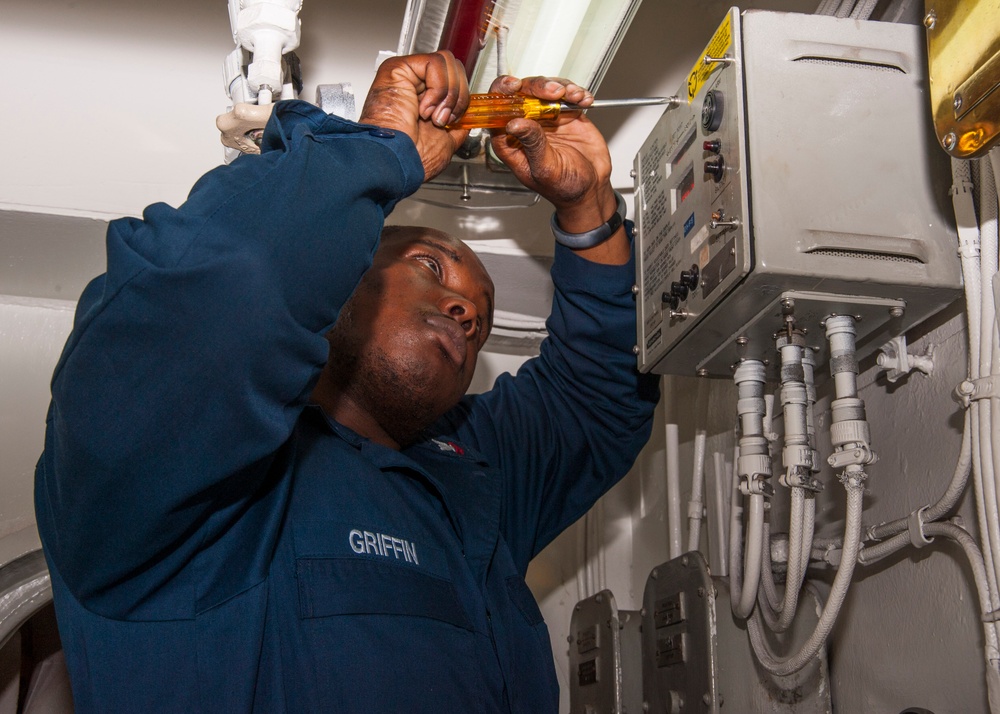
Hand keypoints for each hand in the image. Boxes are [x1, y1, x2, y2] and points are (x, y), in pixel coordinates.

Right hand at [359, 52, 470, 180]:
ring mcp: (406, 73)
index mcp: (422, 98)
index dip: (462, 97)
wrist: (397, 162)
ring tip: (432, 115)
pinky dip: (437, 89)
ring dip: (448, 94)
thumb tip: (468, 115)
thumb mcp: (446, 141)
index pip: (454, 79)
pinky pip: (436, 63)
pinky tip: (422, 109)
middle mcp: (413, 83)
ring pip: (448, 62)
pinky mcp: (399, 67)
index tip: (452, 121)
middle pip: (454, 67)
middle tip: (442, 119)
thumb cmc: (411, 158)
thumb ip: (457, 125)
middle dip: (458, 96)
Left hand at [487, 75, 617, 237]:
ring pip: (544, 89)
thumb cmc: (562, 187)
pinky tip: (582, 100)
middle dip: (537, 87)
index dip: (501, 93)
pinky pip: (567, 94)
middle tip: (553, 92)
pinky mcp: (565, 113)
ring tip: (572, 96)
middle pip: (522, 93)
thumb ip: (532, 144)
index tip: (513, 86)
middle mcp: (525, 126)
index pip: (497, 110)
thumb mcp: (545, 168)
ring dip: (559, 87)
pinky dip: (575, 92)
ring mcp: (545, 117)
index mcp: (510, 140)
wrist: (590, 189)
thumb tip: (514, 123)